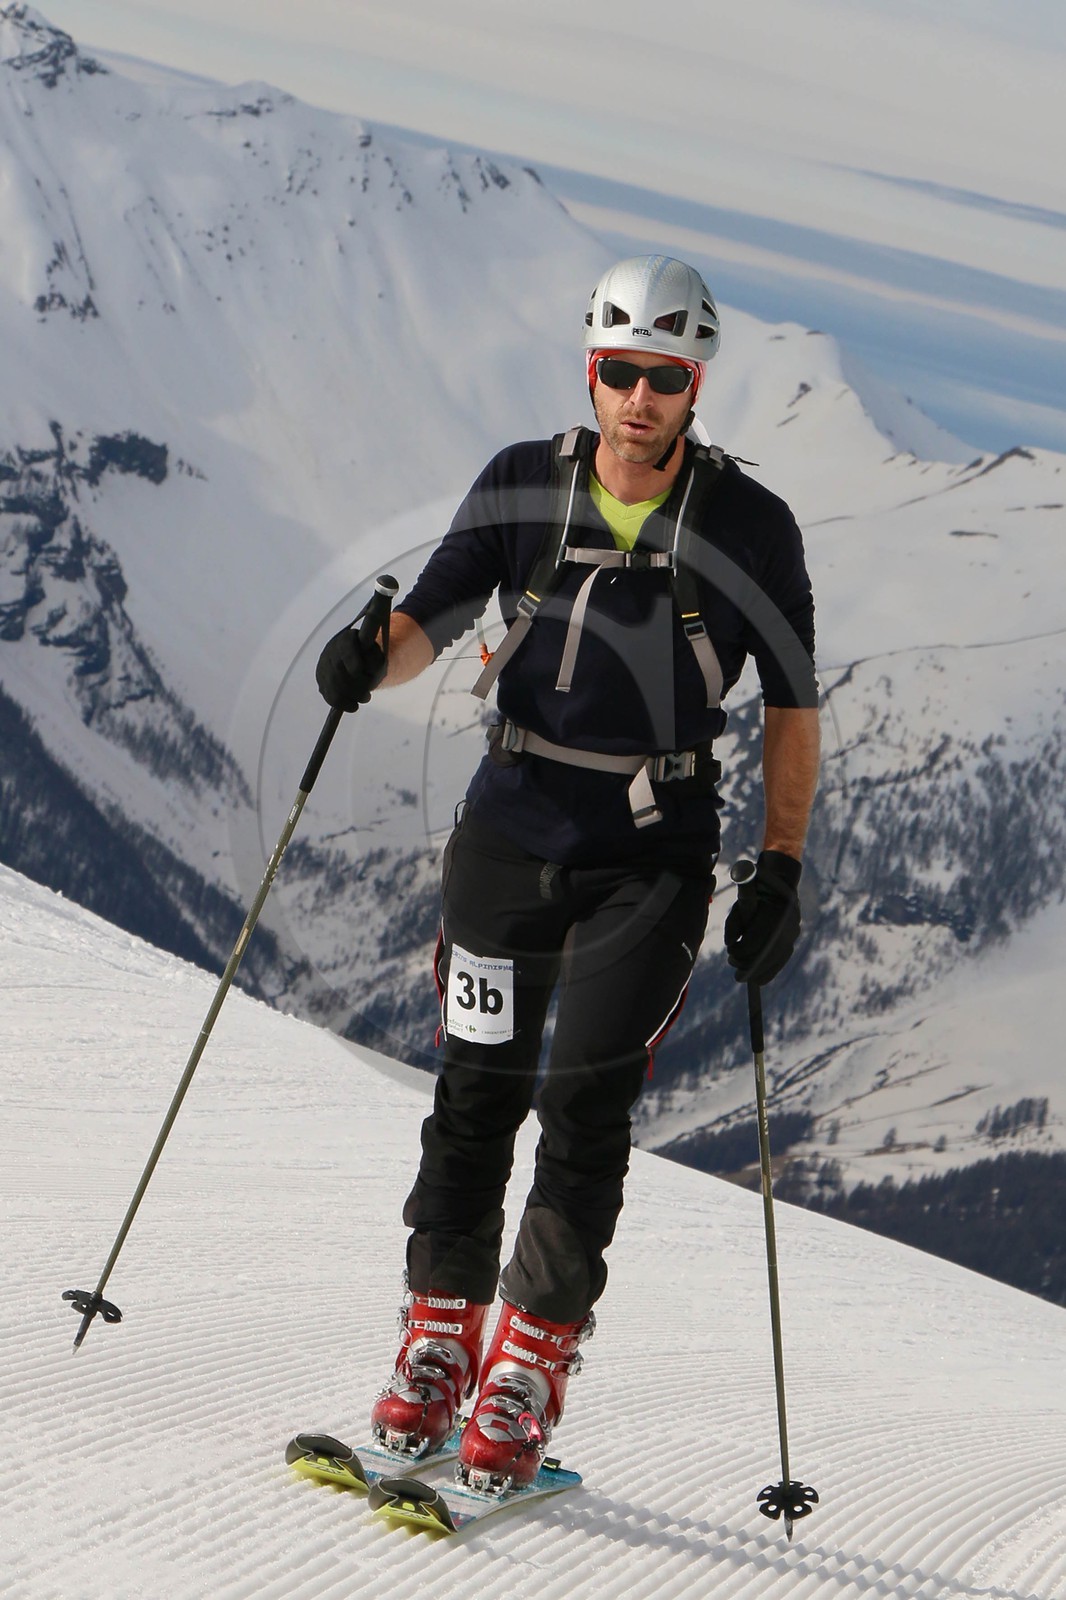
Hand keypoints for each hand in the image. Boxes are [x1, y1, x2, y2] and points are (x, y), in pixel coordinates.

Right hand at [315, 625, 385, 710]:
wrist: (363, 661)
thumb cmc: (372, 659)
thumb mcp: (378, 655)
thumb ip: (374, 659)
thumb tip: (369, 667)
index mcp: (347, 637)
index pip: (345, 646)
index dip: (350, 658)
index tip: (358, 670)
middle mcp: (332, 649)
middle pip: (337, 669)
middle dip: (354, 686)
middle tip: (367, 696)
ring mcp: (324, 664)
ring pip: (332, 684)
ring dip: (350, 695)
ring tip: (365, 699)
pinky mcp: (321, 679)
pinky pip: (328, 695)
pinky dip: (342, 703)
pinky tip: (353, 707)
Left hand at [724, 851, 801, 984]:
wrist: (779, 882)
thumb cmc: (755, 890)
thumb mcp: (740, 902)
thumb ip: (733, 923)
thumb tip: (730, 944)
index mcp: (773, 914)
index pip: (755, 941)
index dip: (740, 951)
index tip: (730, 953)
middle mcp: (786, 925)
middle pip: (765, 954)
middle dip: (747, 964)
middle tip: (733, 964)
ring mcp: (792, 932)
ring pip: (775, 959)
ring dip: (757, 971)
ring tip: (742, 974)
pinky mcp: (793, 937)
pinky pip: (782, 959)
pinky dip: (770, 970)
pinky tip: (758, 979)